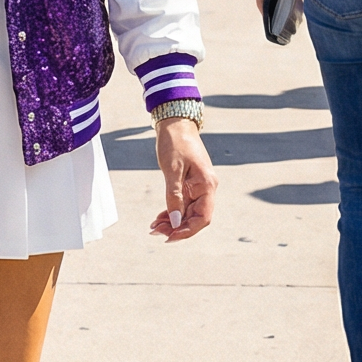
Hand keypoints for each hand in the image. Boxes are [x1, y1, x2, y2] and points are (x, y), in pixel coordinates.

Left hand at [151, 118, 216, 240]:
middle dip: (176, 228)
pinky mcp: (190, 185)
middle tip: (155, 232)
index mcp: (207, 185)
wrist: (175, 124)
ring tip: (154, 228)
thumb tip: (175, 221)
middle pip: (195, 218)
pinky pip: (183, 205)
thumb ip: (174, 196)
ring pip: (188, 213)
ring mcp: (198, 187)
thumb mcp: (172, 170)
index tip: (170, 237)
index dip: (188, 231)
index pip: (203, 217)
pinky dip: (172, 212)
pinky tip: (159, 218)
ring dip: (173, 222)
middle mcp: (206, 188)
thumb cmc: (175, 142)